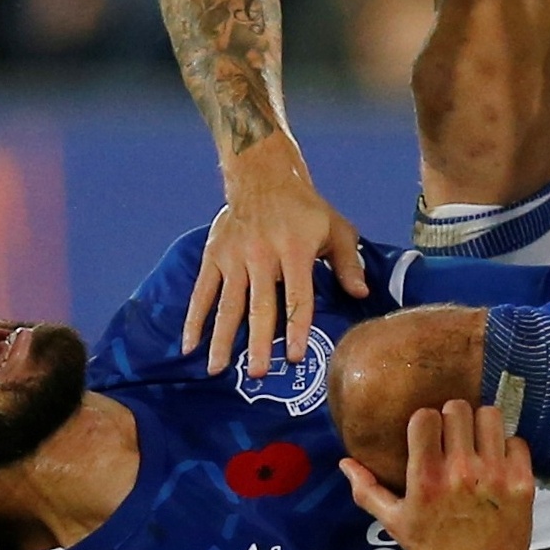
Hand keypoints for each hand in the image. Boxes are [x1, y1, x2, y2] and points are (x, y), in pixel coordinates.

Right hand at [182, 176, 366, 375]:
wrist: (262, 176)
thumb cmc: (305, 209)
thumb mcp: (335, 228)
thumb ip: (349, 262)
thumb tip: (360, 294)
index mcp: (296, 250)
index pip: (298, 296)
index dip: (297, 327)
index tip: (295, 357)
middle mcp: (263, 255)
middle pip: (260, 306)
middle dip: (259, 343)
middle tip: (258, 374)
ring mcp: (234, 257)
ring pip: (228, 305)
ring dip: (222, 339)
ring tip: (218, 369)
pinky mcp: (214, 256)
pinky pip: (202, 292)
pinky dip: (194, 319)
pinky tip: (189, 345)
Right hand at [340, 400, 549, 549]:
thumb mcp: (393, 523)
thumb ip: (366, 490)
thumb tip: (344, 462)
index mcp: (426, 479)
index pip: (425, 417)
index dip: (424, 419)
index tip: (425, 431)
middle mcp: (460, 472)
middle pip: (458, 408)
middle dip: (451, 415)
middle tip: (451, 431)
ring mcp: (495, 475)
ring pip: (490, 416)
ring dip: (480, 423)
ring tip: (475, 439)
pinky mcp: (523, 482)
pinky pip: (516, 440)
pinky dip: (506, 446)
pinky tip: (496, 460)